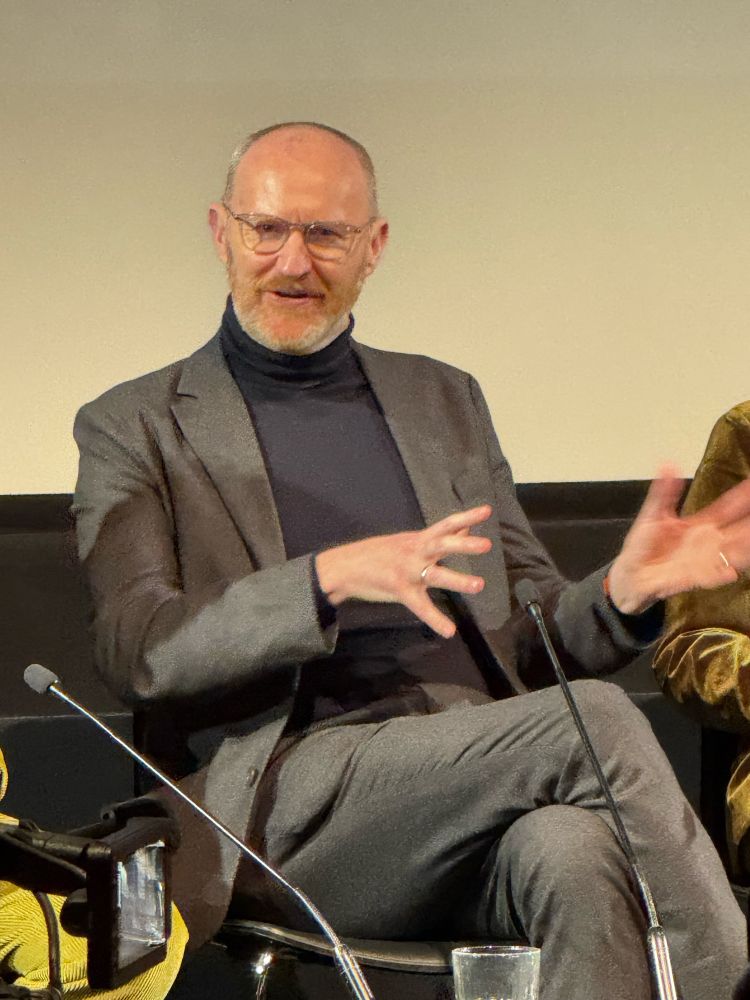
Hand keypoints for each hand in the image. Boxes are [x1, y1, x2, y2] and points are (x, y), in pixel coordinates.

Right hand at [315, 505, 492, 637]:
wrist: (345, 566)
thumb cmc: (378, 553)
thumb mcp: (408, 540)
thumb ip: (437, 536)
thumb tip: (463, 527)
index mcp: (418, 540)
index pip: (446, 525)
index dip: (467, 517)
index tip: (487, 511)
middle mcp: (415, 552)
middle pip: (442, 544)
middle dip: (464, 545)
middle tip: (486, 544)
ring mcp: (408, 571)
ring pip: (436, 575)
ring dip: (458, 580)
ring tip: (478, 585)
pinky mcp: (400, 590)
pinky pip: (420, 606)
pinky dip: (435, 619)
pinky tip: (449, 630)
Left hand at [607, 466, 749, 613]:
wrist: (631, 574)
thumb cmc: (643, 545)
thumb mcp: (653, 514)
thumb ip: (664, 493)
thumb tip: (668, 464)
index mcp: (700, 525)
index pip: (727, 508)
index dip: (742, 496)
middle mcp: (707, 542)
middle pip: (738, 531)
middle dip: (748, 525)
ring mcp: (703, 560)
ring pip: (732, 553)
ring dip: (743, 548)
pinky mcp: (693, 577)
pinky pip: (711, 577)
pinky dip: (720, 575)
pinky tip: (730, 572)